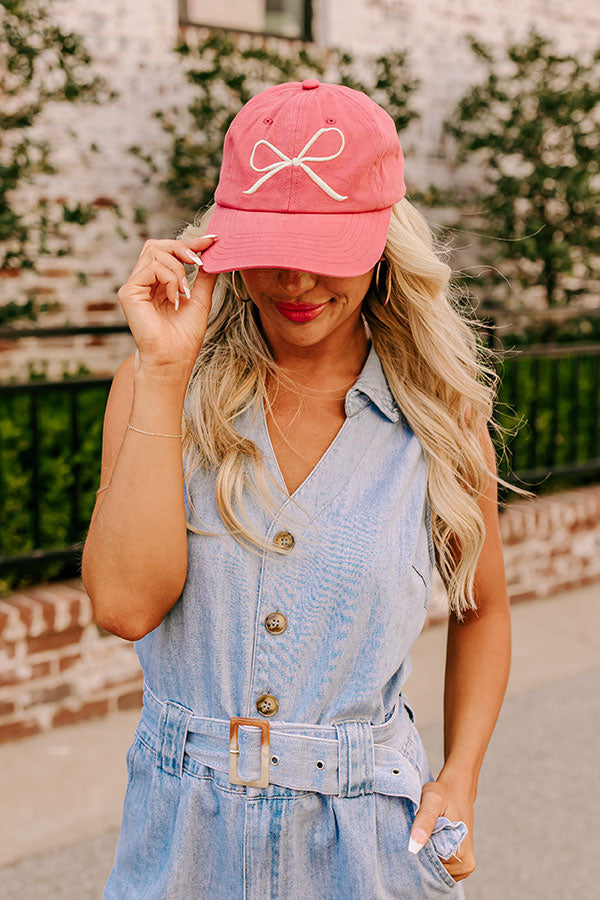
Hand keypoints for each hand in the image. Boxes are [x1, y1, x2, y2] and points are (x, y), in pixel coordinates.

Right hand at [117, 235, 218, 374]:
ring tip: (185, 293)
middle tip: (200, 260)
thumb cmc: (185, 337)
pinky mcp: (129, 292)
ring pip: (155, 252)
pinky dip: (169, 279)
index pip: (169, 252)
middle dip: (182, 247)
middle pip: (157, 245)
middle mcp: (144, 282)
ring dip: (178, 269)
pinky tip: (174, 299)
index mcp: (158, 283)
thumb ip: (203, 276)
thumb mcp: (200, 299)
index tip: (212, 240)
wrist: (174, 360)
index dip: (190, 242)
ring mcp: (135, 286)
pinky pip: (152, 267)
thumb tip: (213, 254)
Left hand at [408, 778, 475, 882]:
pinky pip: (440, 867)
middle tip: (421, 830)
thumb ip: (424, 821)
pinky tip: (432, 838)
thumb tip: (414, 846)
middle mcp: (465, 865)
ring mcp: (463, 867)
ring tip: (428, 832)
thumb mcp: (432, 799)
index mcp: (461, 854)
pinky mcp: (460, 865)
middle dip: (422, 852)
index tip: (416, 832)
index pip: (428, 867)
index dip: (417, 850)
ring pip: (434, 869)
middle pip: (431, 870)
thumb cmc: (443, 794)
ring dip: (426, 852)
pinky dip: (432, 855)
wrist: (457, 791)